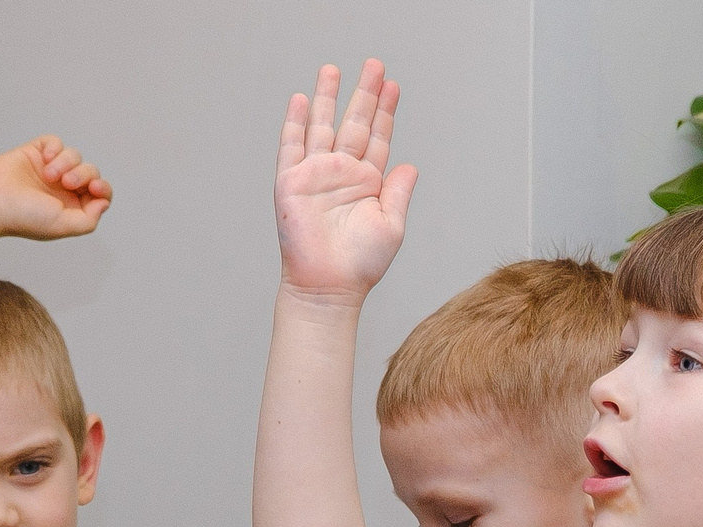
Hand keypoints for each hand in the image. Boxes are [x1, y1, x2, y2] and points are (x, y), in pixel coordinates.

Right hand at [0, 135, 111, 247]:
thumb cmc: (23, 217)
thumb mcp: (63, 225)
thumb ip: (89, 219)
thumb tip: (103, 203)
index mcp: (71, 207)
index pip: (99, 194)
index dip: (102, 188)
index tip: (94, 187)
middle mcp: (62, 188)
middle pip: (90, 172)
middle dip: (83, 175)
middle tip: (66, 182)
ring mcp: (49, 169)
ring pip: (74, 156)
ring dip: (66, 163)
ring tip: (49, 174)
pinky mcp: (35, 153)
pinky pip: (55, 142)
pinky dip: (54, 148)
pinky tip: (45, 159)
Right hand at [275, 60, 416, 303]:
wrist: (329, 285)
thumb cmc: (361, 264)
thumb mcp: (391, 225)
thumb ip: (399, 192)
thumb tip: (410, 164)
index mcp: (367, 182)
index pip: (378, 137)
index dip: (386, 111)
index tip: (393, 85)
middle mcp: (342, 174)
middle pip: (354, 123)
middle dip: (363, 93)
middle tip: (374, 65)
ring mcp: (316, 175)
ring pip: (322, 126)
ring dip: (327, 98)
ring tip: (333, 69)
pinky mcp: (292, 183)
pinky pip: (292, 146)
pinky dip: (295, 122)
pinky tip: (301, 99)